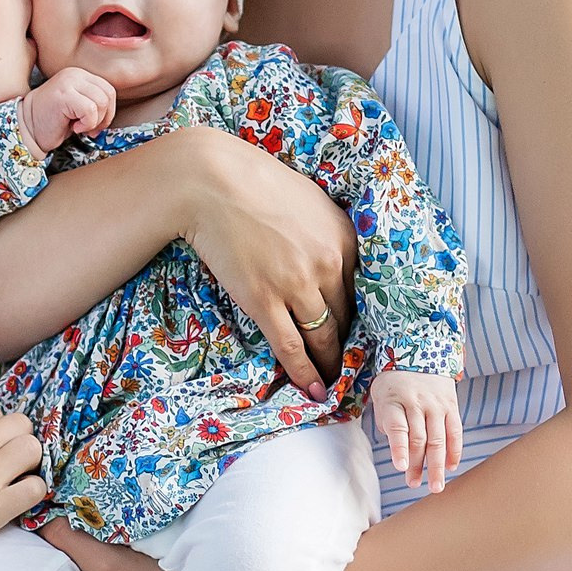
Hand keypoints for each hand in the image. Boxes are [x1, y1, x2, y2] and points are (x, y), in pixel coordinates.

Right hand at [19, 67, 115, 154]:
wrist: (27, 129)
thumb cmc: (53, 121)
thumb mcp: (78, 106)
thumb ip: (94, 102)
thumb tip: (111, 112)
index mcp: (79, 75)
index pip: (108, 89)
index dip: (108, 111)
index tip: (96, 125)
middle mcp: (74, 74)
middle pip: (107, 94)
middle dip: (104, 117)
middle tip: (89, 129)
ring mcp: (68, 82)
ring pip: (100, 102)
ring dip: (94, 121)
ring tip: (79, 127)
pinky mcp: (63, 94)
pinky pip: (90, 110)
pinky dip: (87, 123)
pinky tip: (73, 127)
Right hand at [174, 128, 356, 398]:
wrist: (211, 181)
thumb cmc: (257, 183)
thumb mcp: (311, 202)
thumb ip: (328, 234)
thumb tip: (333, 263)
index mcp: (345, 238)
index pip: (360, 291)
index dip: (357, 318)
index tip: (356, 335)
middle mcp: (328, 264)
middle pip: (344, 317)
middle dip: (346, 346)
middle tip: (346, 366)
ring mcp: (296, 285)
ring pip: (322, 337)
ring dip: (327, 365)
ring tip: (329, 383)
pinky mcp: (264, 300)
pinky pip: (290, 346)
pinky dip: (303, 372)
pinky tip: (311, 389)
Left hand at [370, 371, 461, 493]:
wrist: (419, 353)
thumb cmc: (394, 383)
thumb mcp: (381, 397)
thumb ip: (387, 423)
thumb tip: (399, 450)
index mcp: (395, 401)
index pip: (398, 428)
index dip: (399, 448)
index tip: (401, 467)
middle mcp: (417, 403)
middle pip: (418, 438)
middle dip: (417, 465)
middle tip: (414, 484)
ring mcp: (436, 405)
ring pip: (438, 439)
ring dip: (437, 465)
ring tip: (435, 486)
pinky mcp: (451, 406)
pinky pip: (455, 431)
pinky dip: (454, 451)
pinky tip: (450, 467)